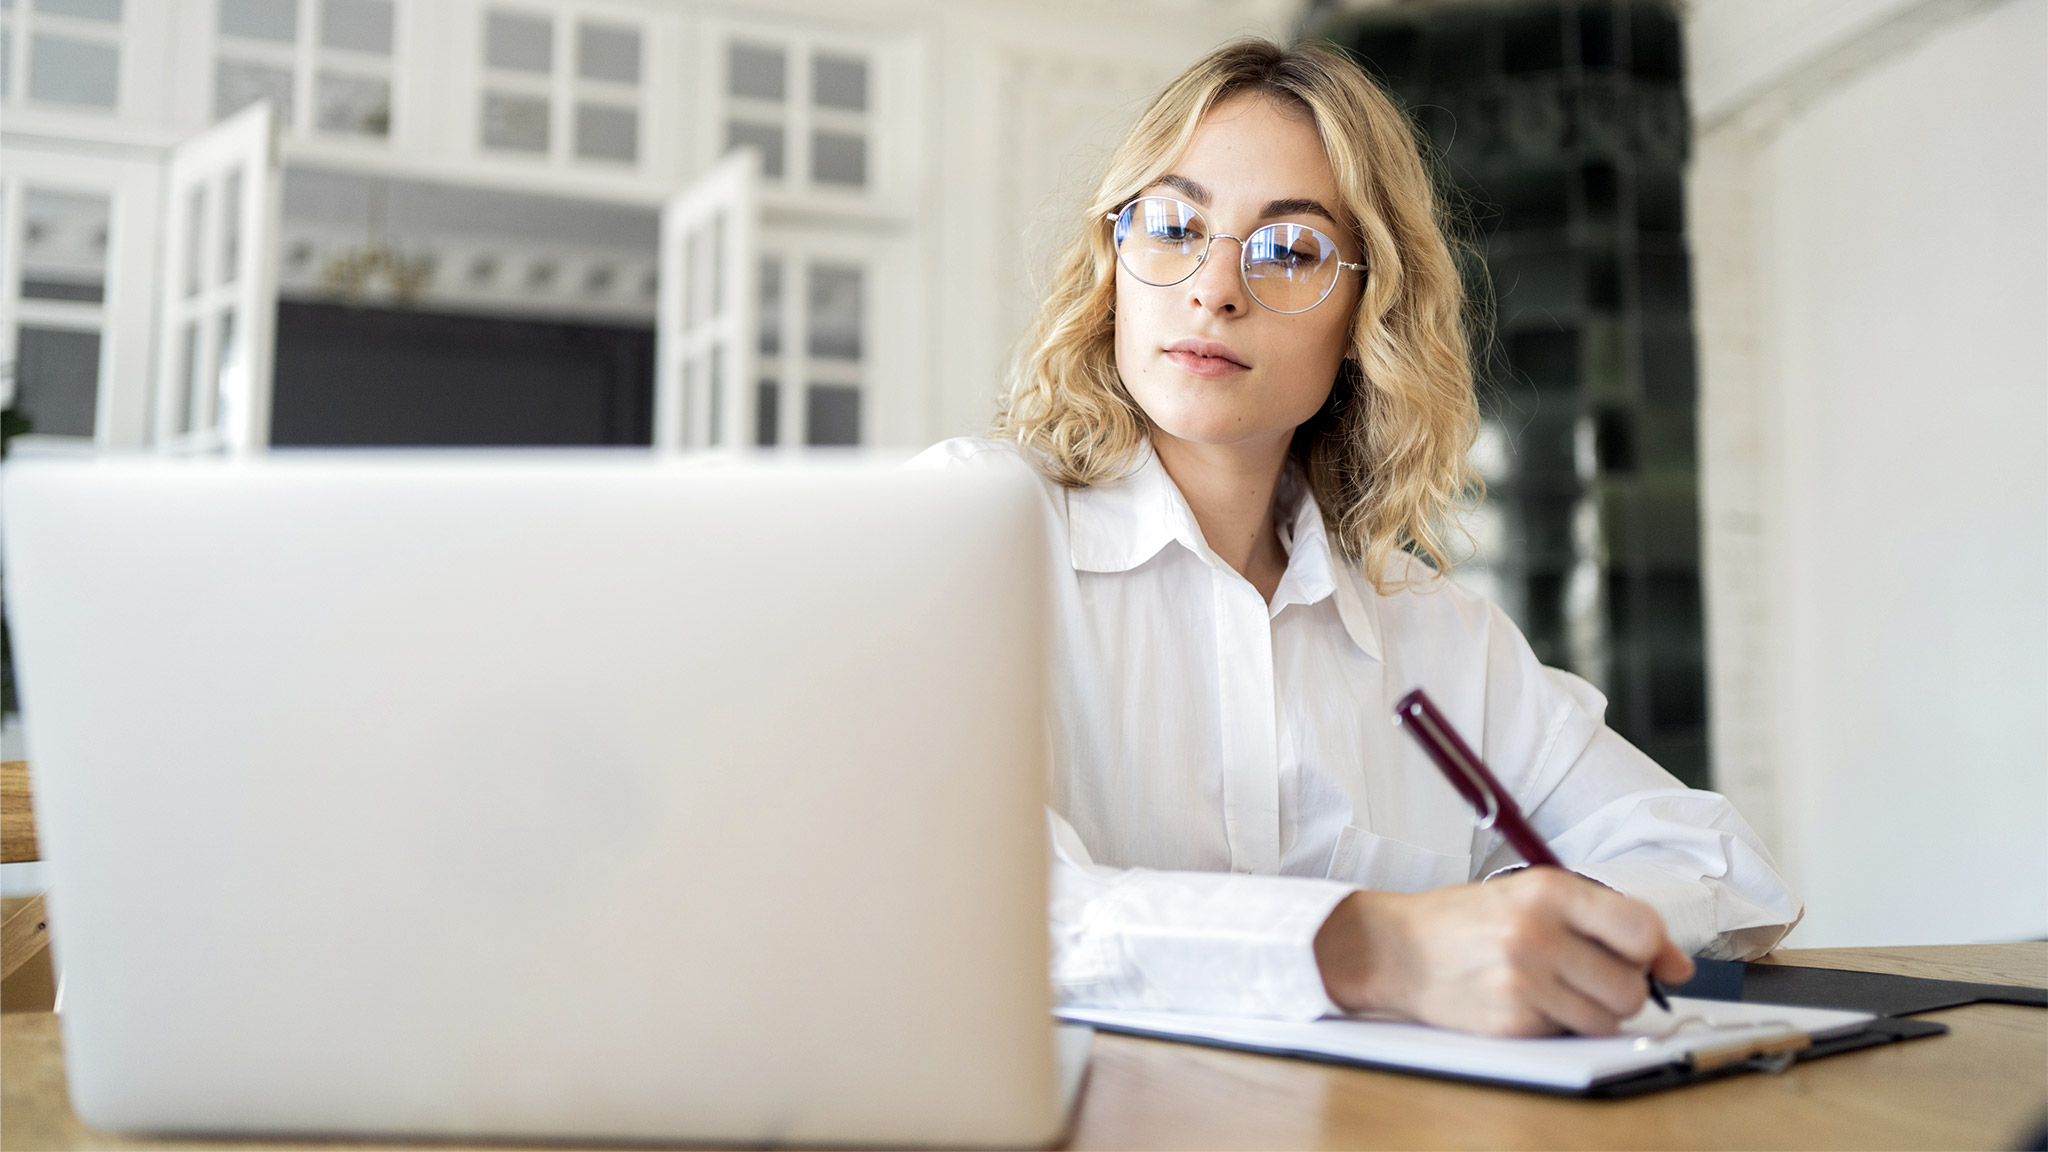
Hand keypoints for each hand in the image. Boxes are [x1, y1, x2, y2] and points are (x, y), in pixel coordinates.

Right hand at [1313, 868, 1694, 1035]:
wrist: (1395, 949)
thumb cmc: (1466, 920)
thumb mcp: (1531, 897)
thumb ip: (1607, 922)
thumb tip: (1677, 967)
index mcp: (1546, 890)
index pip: (1640, 928)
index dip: (1653, 950)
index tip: (1646, 957)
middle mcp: (1535, 934)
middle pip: (1630, 985)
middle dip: (1622, 987)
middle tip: (1589, 974)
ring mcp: (1522, 982)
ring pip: (1607, 1018)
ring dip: (1594, 1011)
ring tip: (1557, 988)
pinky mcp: (1511, 1023)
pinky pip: (1569, 1035)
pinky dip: (1559, 1025)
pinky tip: (1528, 1002)